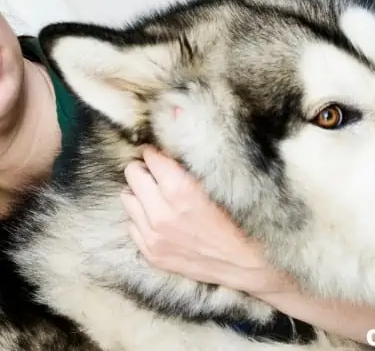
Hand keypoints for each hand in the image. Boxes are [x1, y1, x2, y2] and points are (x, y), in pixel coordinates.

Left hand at [121, 146, 290, 294]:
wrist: (247, 263)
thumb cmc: (239, 217)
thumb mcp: (220, 178)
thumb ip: (192, 146)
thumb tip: (175, 111)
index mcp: (179, 189)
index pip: (150, 156)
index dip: (157, 153)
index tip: (162, 156)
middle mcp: (161, 212)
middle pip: (132, 174)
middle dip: (144, 170)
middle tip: (158, 174)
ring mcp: (154, 235)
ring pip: (127, 198)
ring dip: (140, 193)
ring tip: (156, 196)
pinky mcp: (152, 253)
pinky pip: (131, 225)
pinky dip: (141, 218)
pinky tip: (158, 217)